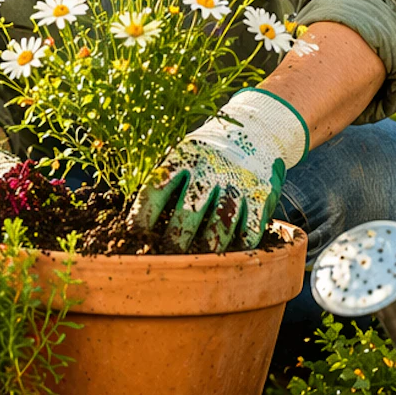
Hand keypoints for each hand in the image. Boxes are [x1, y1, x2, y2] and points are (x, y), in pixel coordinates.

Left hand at [126, 89, 309, 252]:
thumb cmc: (206, 155)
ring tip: (198, 262)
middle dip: (175, 239)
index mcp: (183, 157)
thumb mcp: (182, 155)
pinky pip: (249, 230)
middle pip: (189, 212)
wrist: (255, 132)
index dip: (142, 214)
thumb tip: (135, 226)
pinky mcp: (261, 195)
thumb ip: (163, 182)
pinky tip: (228, 254)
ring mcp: (237, 182)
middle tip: (167, 256)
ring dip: (207, 247)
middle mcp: (210, 169)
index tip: (134, 236)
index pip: (156, 188)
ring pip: (220, 226)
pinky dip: (238, 247)